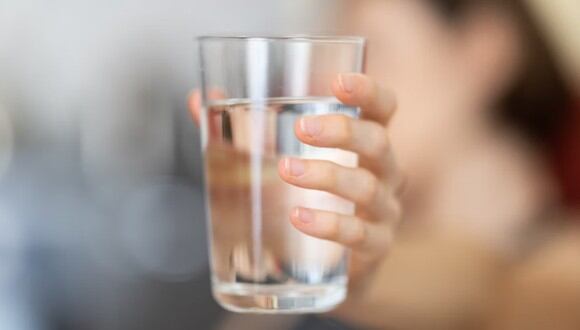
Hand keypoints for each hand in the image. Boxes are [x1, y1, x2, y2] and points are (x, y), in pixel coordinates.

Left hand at [188, 74, 403, 292]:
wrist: (327, 265)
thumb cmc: (308, 198)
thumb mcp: (280, 159)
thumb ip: (239, 130)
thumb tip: (198, 100)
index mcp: (365, 143)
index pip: (384, 108)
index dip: (368, 91)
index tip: (337, 82)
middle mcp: (384, 172)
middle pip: (377, 142)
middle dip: (342, 131)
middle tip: (301, 129)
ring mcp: (383, 211)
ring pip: (366, 187)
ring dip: (326, 175)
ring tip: (286, 170)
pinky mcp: (375, 246)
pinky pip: (359, 234)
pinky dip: (328, 224)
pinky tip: (299, 217)